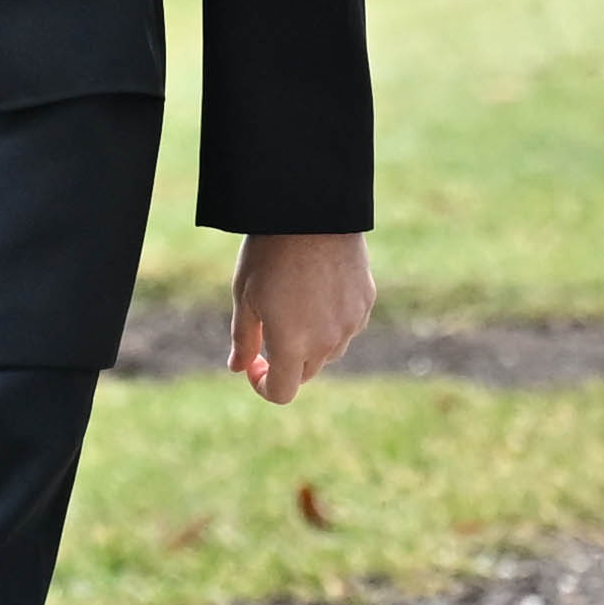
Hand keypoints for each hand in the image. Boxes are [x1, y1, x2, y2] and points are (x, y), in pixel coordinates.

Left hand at [229, 230, 374, 404]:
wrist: (313, 212)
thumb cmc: (270, 253)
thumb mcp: (246, 296)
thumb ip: (243, 339)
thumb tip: (238, 368)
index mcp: (292, 344)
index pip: (282, 392)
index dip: (263, 386)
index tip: (254, 365)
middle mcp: (327, 342)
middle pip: (305, 372)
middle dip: (285, 361)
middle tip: (269, 329)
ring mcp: (351, 323)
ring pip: (329, 350)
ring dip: (310, 342)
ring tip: (292, 301)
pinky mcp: (366, 303)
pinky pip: (347, 326)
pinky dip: (331, 321)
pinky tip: (317, 290)